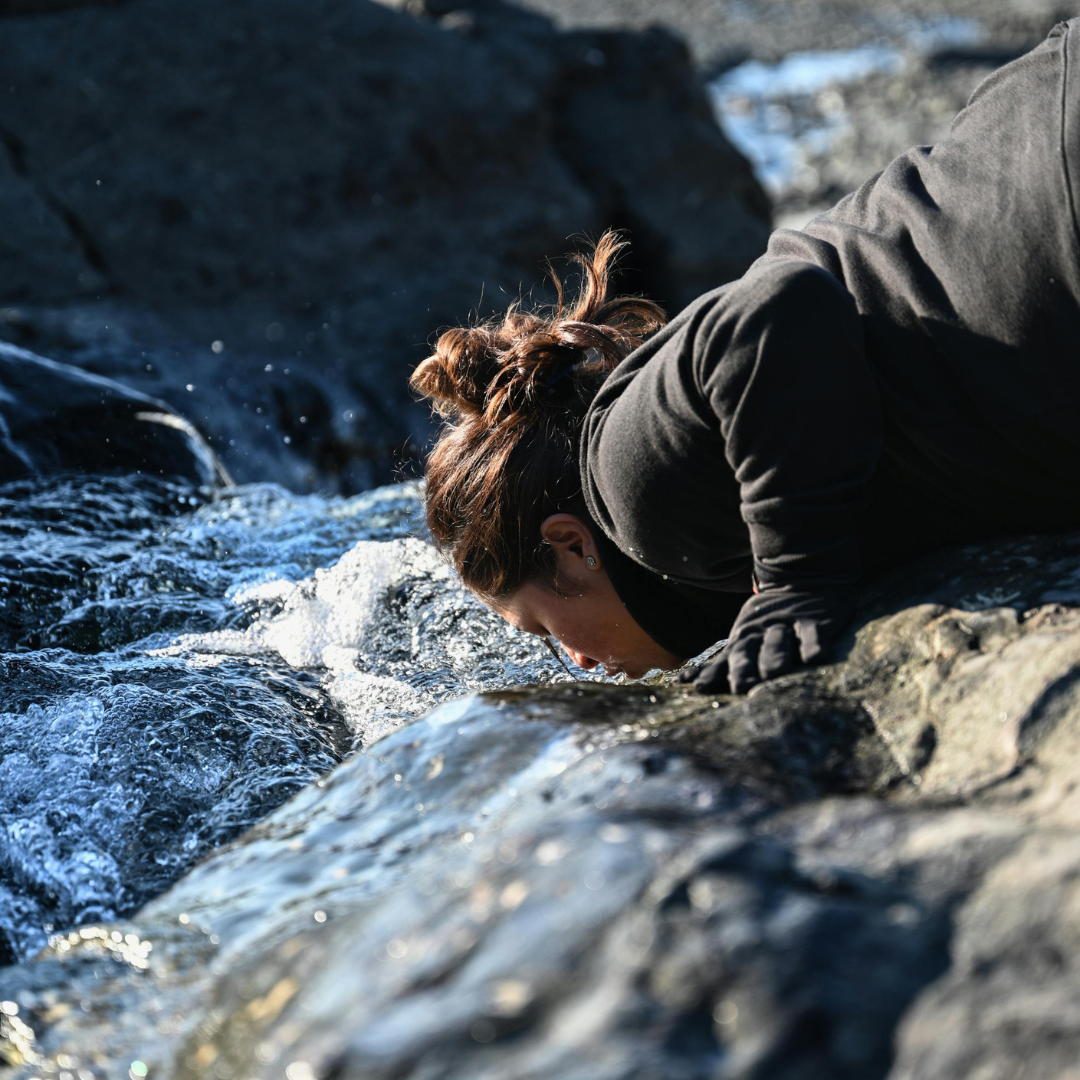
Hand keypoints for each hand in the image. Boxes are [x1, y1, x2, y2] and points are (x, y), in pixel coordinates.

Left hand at [679, 584, 856, 694]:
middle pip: (750, 650)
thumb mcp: (743, 636)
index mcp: (744, 638)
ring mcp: (788, 625)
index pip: (726, 658)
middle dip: (742, 668)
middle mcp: (762, 633)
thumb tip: (684, 683)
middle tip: (739, 687)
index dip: (714, 673)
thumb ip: (721, 663)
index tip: (701, 688)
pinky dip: (813, 644)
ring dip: (775, 657)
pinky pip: (813, 634)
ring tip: (773, 673)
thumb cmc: (768, 621)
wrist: (802, 578)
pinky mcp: (816, 622)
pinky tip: (815, 657)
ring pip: (779, 642)